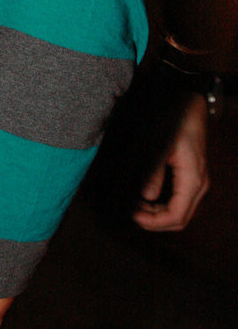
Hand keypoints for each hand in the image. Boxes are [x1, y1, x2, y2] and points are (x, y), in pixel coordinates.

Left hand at [133, 93, 209, 230]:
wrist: (189, 106)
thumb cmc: (176, 121)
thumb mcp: (161, 145)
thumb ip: (154, 172)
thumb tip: (146, 196)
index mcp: (193, 179)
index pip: (178, 215)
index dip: (155, 222)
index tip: (134, 217)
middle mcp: (198, 185)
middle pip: (180, 218)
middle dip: (155, 221)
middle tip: (131, 214)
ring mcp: (196, 182)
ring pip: (179, 212)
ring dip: (157, 215)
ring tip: (135, 207)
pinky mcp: (190, 177)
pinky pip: (178, 201)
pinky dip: (162, 205)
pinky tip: (145, 199)